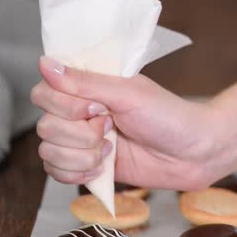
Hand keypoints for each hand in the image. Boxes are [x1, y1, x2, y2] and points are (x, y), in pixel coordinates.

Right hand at [31, 56, 236, 189]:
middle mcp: (80, 113)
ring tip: (111, 149)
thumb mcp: (129, 94)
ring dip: (81, 156)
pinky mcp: (87, 166)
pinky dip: (78, 173)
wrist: (193, 154)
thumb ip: (85, 82)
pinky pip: (57, 173)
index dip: (66, 106)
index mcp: (88, 88)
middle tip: (112, 128)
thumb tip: (45, 63)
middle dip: (80, 134)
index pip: (43, 93)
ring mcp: (82, 141)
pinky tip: (104, 166)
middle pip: (45, 126)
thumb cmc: (169, 117)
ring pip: (48, 152)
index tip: (98, 108)